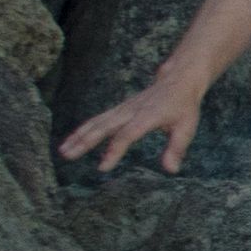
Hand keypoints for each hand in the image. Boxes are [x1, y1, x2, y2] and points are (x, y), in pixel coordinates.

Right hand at [58, 75, 205, 172]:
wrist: (177, 81)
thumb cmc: (184, 106)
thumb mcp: (187, 127)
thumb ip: (177, 148)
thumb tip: (171, 170)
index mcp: (147, 116)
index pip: (126, 135)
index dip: (114, 151)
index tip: (103, 168)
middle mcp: (130, 111)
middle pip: (103, 127)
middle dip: (84, 142)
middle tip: (68, 156)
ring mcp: (122, 109)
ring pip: (96, 122)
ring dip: (78, 136)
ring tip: (63, 151)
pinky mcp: (119, 109)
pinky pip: (98, 119)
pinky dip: (83, 129)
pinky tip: (72, 141)